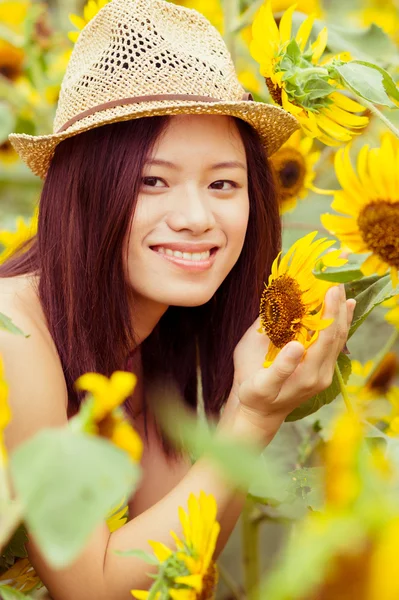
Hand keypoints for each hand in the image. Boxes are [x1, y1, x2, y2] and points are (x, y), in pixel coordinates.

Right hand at [231, 284, 355, 432]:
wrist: (259, 413)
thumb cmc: (254, 394)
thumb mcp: (261, 384)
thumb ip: (280, 365)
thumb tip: (296, 343)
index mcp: (309, 375)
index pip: (327, 338)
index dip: (331, 312)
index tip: (330, 288)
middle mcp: (322, 374)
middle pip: (338, 334)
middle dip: (339, 304)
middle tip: (336, 278)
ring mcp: (324, 372)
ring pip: (340, 337)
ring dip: (341, 310)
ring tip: (341, 286)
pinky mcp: (321, 368)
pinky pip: (335, 341)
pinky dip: (339, 321)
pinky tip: (343, 306)